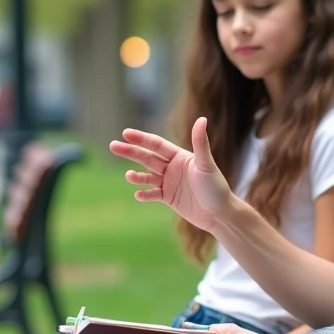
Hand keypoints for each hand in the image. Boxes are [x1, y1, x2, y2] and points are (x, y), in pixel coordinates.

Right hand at [109, 117, 233, 231]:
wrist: (219, 214)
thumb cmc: (216, 187)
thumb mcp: (206, 165)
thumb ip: (200, 143)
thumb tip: (202, 119)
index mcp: (180, 156)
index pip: (156, 145)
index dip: (141, 138)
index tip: (125, 133)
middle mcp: (172, 167)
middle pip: (147, 157)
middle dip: (130, 152)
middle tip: (113, 146)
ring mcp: (169, 182)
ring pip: (147, 176)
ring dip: (136, 176)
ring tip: (129, 176)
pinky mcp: (168, 198)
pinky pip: (152, 194)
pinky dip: (144, 194)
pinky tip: (138, 194)